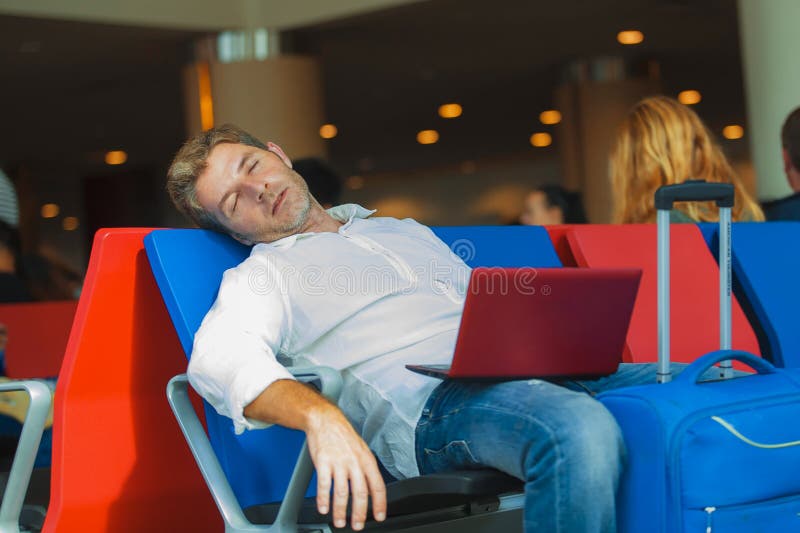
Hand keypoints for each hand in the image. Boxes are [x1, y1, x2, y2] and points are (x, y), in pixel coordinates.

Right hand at [305, 405, 386, 529]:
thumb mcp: (361, 449)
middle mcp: (354, 462)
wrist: (325, 420)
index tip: (379, 516)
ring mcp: (338, 462)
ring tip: (339, 521)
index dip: (380, 504)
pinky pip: (324, 486)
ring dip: (340, 511)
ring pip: (341, 493)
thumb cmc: (343, 436)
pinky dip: (323, 500)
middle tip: (357, 525)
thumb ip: (366, 469)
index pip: (377, 486)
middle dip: (359, 513)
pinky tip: (323, 509)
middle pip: (359, 493)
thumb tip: (371, 490)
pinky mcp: (323, 462)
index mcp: (366, 459)